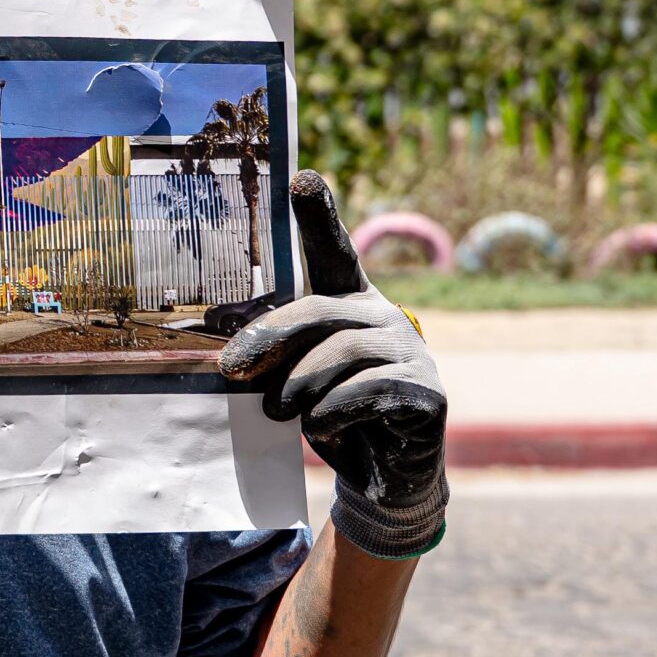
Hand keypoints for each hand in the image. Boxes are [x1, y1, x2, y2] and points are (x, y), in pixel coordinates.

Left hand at [220, 170, 447, 558]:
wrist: (380, 478)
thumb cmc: (331, 417)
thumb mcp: (294, 381)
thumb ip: (273, 359)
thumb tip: (231, 362)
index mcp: (350, 305)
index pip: (334, 254)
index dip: (319, 216)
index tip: (302, 177)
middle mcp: (385, 317)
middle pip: (318, 311)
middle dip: (267, 340)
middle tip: (228, 372)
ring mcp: (412, 351)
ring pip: (339, 355)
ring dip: (297, 387)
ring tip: (278, 412)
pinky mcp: (428, 392)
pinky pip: (366, 392)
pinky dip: (331, 412)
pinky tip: (320, 427)